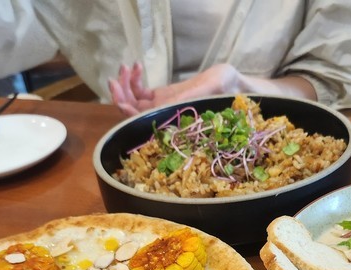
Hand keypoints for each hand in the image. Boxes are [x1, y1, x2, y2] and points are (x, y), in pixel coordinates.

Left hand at [108, 63, 239, 116]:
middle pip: (132, 112)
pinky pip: (140, 90)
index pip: (143, 122)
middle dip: (121, 96)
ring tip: (127, 66)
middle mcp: (163, 117)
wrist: (233, 86)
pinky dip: (135, 78)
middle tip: (117, 77)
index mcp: (172, 122)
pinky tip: (137, 65)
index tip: (121, 99)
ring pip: (132, 100)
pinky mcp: (161, 96)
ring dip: (125, 84)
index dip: (128, 113)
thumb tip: (160, 107)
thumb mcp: (205, 92)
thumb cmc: (224, 92)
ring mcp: (160, 107)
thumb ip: (184, 99)